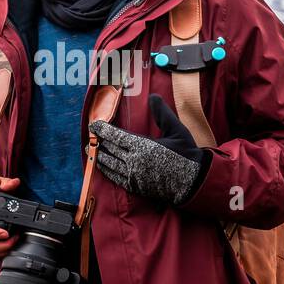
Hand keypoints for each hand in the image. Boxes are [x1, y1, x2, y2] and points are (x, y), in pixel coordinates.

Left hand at [89, 94, 209, 206]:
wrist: (193, 182)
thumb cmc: (186, 154)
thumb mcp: (176, 130)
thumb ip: (162, 113)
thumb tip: (153, 96)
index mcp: (143, 145)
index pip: (116, 136)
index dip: (103, 129)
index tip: (94, 124)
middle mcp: (134, 161)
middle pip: (110, 149)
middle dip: (99, 141)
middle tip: (90, 136)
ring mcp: (134, 175)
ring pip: (110, 164)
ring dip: (99, 156)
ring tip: (91, 150)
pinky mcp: (135, 187)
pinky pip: (115, 178)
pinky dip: (106, 171)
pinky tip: (102, 167)